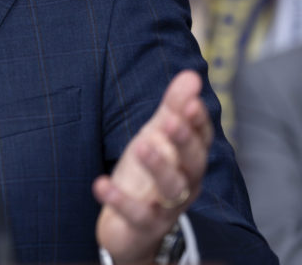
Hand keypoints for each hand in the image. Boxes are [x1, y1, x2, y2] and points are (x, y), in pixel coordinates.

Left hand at [92, 70, 212, 263]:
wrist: (131, 226)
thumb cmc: (148, 175)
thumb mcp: (156, 136)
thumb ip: (173, 108)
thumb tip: (191, 75)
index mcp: (189, 159)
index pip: (201, 138)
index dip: (198, 121)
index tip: (192, 101)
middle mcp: (185, 183)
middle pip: (193, 162)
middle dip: (184, 141)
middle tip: (171, 121)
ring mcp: (167, 207)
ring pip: (172, 188)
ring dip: (158, 166)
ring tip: (141, 145)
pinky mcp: (145, 226)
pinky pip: (137, 214)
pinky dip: (119, 200)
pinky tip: (100, 184)